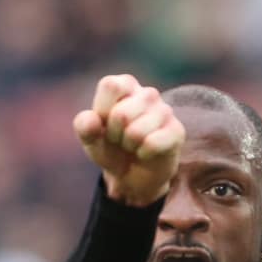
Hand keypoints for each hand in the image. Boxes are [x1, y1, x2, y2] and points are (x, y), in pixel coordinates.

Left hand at [75, 75, 184, 207]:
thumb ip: (84, 127)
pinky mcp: (176, 130)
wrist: (133, 175)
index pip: (111, 85)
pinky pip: (152, 144)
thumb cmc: (112, 149)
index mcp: (125, 85)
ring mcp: (165, 110)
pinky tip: (146, 153)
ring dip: (129, 146)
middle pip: (121, 114)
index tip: (104, 123)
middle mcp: (147, 93)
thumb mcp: (91, 140)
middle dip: (115, 135)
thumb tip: (91, 119)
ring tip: (133, 145)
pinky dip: (143, 154)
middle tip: (120, 139)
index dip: (103, 110)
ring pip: (136, 132)